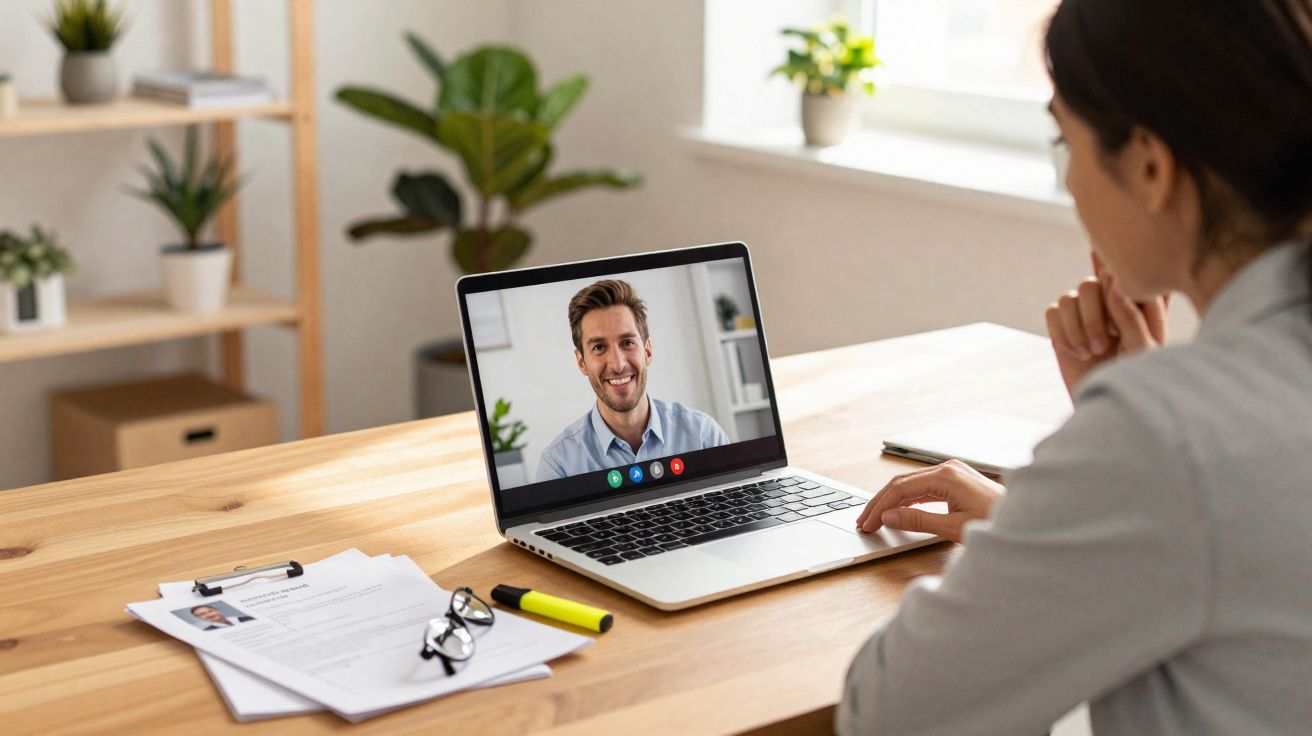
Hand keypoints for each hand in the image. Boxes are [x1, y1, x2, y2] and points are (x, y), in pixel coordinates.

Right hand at [855, 459, 1003, 543]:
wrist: (1027, 520)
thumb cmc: (996, 523)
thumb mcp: (953, 527)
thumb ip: (918, 521)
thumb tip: (889, 517)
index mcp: (945, 475)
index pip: (900, 489)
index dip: (880, 507)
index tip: (868, 523)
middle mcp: (947, 469)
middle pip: (901, 484)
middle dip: (880, 503)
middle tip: (864, 521)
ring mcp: (952, 473)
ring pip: (911, 485)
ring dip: (892, 502)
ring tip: (875, 518)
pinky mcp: (956, 481)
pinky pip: (924, 489)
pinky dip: (908, 501)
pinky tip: (898, 513)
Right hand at [1046, 252, 1166, 397]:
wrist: (1107, 407)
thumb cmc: (1136, 379)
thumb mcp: (1143, 350)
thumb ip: (1132, 315)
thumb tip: (1112, 284)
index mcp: (1138, 304)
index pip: (1122, 275)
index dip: (1115, 285)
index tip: (1117, 314)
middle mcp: (1110, 303)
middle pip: (1089, 284)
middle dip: (1092, 317)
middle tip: (1101, 346)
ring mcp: (1084, 314)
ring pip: (1068, 298)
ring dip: (1076, 328)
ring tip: (1089, 353)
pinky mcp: (1063, 327)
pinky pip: (1052, 312)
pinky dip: (1060, 333)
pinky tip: (1074, 352)